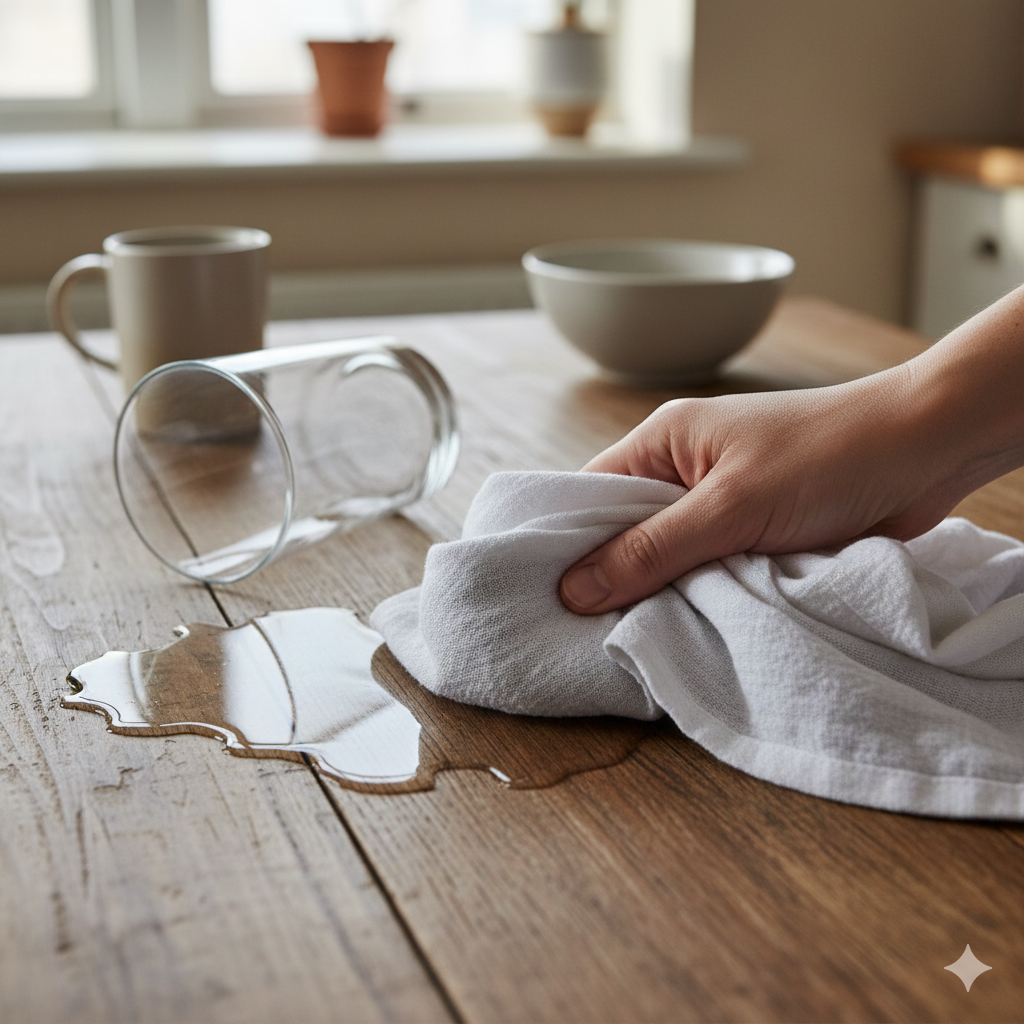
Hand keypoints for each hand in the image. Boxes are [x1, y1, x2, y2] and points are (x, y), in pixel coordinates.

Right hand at [558, 367, 973, 613]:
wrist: (929, 449)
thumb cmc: (829, 455)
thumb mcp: (731, 506)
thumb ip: (653, 549)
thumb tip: (574, 591)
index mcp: (663, 442)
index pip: (589, 497)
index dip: (565, 547)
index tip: (545, 602)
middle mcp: (684, 470)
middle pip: (626, 534)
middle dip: (616, 580)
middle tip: (589, 637)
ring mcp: (722, 502)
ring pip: (669, 559)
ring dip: (666, 593)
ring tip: (637, 641)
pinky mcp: (756, 532)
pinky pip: (710, 571)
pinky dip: (704, 597)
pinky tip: (691, 628)